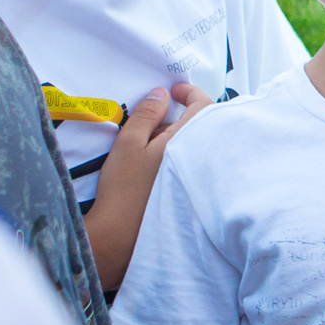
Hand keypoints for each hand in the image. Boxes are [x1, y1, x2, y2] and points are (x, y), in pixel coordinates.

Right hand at [85, 82, 204, 291]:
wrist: (121, 233)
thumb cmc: (124, 187)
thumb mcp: (129, 143)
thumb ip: (147, 115)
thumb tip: (162, 94)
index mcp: (187, 141)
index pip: (203, 105)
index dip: (190, 92)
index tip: (175, 90)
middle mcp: (200, 158)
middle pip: (203, 125)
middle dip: (184, 115)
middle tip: (158, 117)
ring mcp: (199, 176)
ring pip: (197, 144)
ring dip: (180, 135)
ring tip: (151, 142)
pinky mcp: (193, 191)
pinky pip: (194, 162)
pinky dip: (180, 154)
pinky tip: (158, 163)